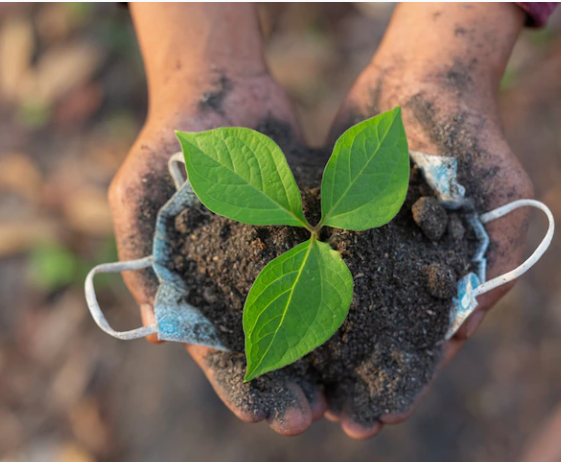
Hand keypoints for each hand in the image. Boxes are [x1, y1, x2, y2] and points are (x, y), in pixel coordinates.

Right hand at [108, 3, 324, 435]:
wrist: (219, 87)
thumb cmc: (166, 144)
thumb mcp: (137, 200)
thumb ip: (142, 262)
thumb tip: (155, 330)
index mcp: (204, 284)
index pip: (219, 346)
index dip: (240, 383)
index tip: (264, 416)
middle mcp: (248, 276)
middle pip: (271, 339)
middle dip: (293, 379)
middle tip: (317, 416)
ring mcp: (286, 251)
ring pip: (312, 310)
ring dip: (331, 349)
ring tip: (355, 386)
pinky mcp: (319, 223)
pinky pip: (339, 260)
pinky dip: (356, 290)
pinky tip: (379, 320)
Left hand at [325, 2, 533, 437]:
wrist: (421, 76)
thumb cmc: (468, 132)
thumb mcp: (499, 197)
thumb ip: (489, 260)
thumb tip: (462, 326)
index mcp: (444, 276)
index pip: (422, 346)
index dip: (396, 384)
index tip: (367, 421)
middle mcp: (401, 268)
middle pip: (373, 334)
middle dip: (345, 373)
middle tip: (315, 413)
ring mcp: (364, 247)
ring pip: (335, 303)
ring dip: (312, 340)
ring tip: (284, 376)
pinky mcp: (331, 222)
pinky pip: (308, 260)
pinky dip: (290, 286)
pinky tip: (266, 315)